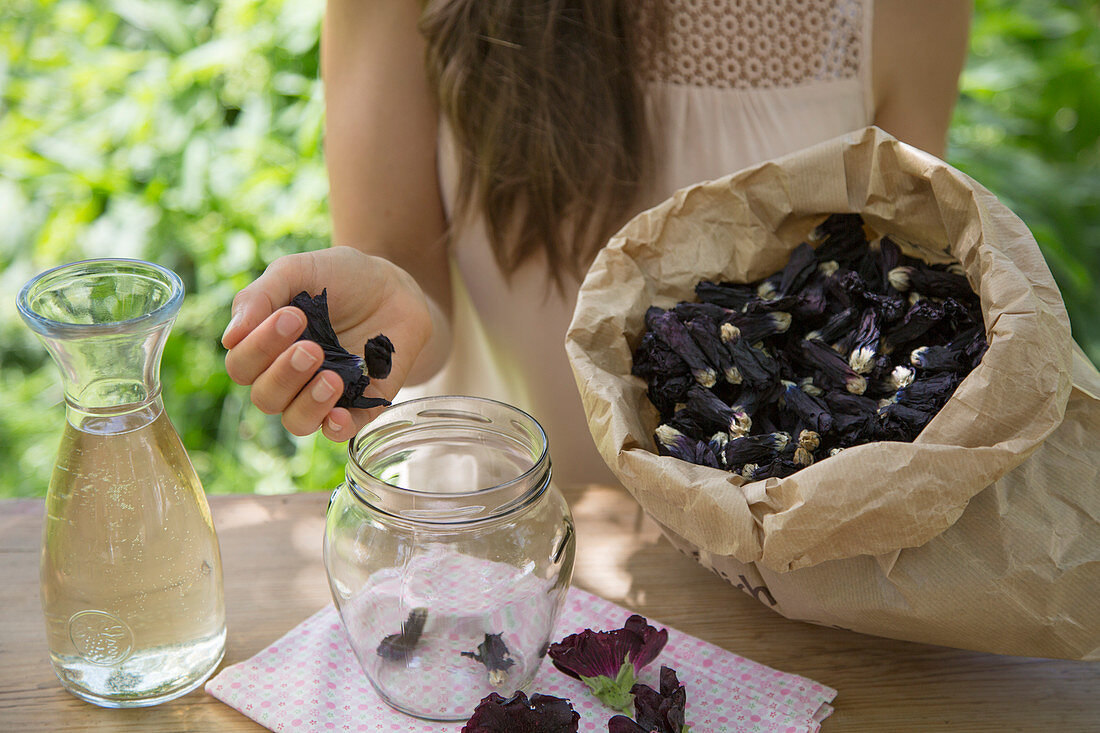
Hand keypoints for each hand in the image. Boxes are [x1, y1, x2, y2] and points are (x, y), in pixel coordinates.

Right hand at [222, 246, 432, 440]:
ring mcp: (323, 394)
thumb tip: (229, 338)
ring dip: (308, 403)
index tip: (293, 315)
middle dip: (284, 374)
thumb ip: (260, 296)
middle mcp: (289, 377)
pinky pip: (340, 432)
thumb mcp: (297, 271)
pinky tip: (340, 414)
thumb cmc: (340, 277)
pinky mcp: (360, 405)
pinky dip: (336, 428)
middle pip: (265, 397)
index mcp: (267, 348)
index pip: (242, 366)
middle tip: (313, 347)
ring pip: (296, 421)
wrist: (394, 286)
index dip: (259, 348)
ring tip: (331, 377)